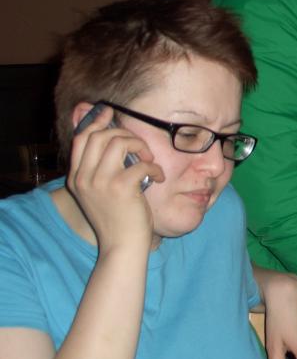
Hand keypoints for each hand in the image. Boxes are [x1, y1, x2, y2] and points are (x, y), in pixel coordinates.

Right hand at [65, 103, 161, 251]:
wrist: (122, 246)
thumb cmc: (118, 217)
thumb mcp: (101, 191)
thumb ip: (102, 167)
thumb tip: (111, 138)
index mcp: (76, 177)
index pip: (81, 138)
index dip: (97, 121)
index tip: (111, 112)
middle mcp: (84, 178)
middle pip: (100, 136)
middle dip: (125, 134)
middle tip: (141, 147)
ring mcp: (100, 182)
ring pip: (118, 143)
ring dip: (140, 146)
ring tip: (148, 160)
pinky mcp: (121, 188)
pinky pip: (140, 163)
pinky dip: (154, 168)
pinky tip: (158, 178)